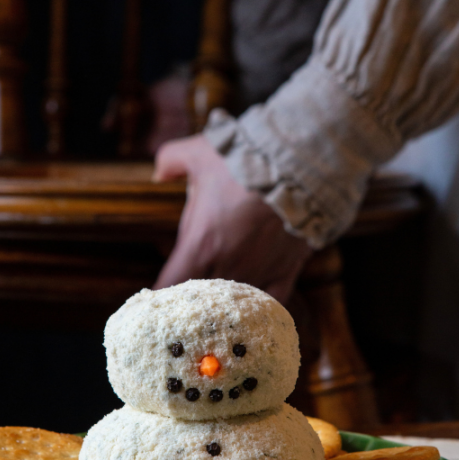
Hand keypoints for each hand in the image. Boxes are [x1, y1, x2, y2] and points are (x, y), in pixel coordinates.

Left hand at [152, 134, 312, 303]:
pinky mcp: (286, 271)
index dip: (159, 294)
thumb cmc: (246, 160)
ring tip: (218, 300)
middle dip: (190, 299)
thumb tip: (158, 174)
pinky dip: (261, 306)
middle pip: (199, 301)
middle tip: (186, 294)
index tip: (157, 295)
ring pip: (234, 305)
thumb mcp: (199, 153)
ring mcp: (258, 272)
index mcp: (200, 245)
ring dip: (223, 303)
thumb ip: (170, 160)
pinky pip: (272, 303)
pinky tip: (254, 305)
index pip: (168, 286)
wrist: (301, 165)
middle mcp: (227, 267)